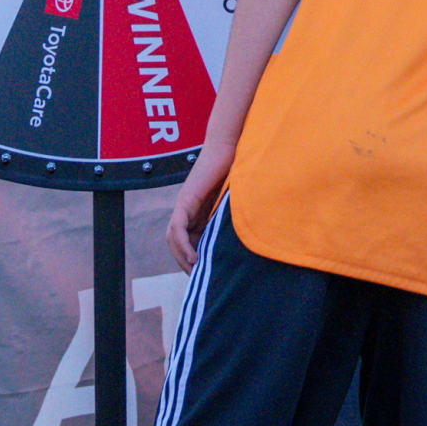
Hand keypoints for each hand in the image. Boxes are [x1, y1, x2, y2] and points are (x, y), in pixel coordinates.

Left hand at [165, 147, 231, 269]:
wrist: (231, 145)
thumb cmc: (239, 169)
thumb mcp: (238, 202)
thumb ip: (236, 218)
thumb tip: (253, 239)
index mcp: (199, 211)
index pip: (187, 241)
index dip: (193, 260)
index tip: (208, 275)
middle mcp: (188, 209)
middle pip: (177, 243)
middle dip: (186, 263)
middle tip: (201, 280)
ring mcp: (185, 204)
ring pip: (173, 238)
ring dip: (182, 258)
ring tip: (197, 271)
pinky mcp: (186, 199)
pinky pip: (178, 228)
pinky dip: (182, 245)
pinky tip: (194, 259)